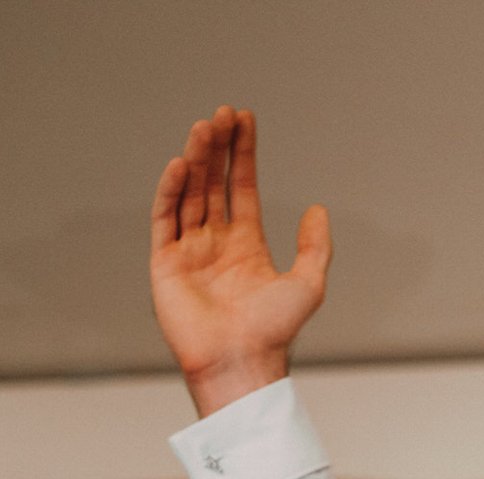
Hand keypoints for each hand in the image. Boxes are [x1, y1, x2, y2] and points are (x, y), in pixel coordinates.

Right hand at [150, 107, 332, 416]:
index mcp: (246, 245)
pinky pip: (166, 219)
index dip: (243, 155)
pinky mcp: (165, 263)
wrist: (243, 361)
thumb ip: (315, 246)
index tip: (243, 121)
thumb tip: (318, 209)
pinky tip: (182, 164)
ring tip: (204, 128)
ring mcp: (189, 251)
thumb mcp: (309, 284)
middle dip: (218, 148)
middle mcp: (215, 243)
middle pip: (213, 183)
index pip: (242, 188)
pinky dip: (171, 191)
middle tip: (222, 114)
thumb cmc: (275, 331)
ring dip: (196, 160)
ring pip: (189, 194)